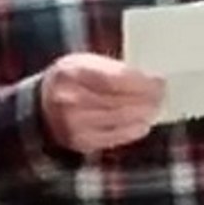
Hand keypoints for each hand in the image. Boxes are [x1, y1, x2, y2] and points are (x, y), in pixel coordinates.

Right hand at [38, 52, 163, 152]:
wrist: (40, 107)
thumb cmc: (69, 81)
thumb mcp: (84, 62)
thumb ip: (113, 68)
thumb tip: (149, 78)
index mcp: (72, 72)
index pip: (115, 78)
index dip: (142, 81)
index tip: (159, 80)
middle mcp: (70, 99)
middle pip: (120, 100)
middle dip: (147, 98)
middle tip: (163, 94)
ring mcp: (74, 123)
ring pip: (120, 119)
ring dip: (143, 114)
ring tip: (156, 108)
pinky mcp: (80, 142)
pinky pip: (113, 138)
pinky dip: (132, 131)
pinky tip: (143, 124)